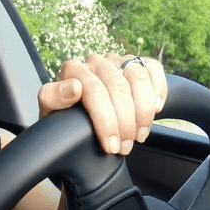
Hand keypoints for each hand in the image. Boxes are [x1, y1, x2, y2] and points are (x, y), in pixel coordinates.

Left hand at [38, 53, 168, 155]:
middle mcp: (96, 62)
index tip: (109, 146)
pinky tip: (156, 109)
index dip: (106, 121)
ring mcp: (117, 61)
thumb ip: (52, 98)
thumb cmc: (64, 117)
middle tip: (124, 148)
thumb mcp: (50, 113)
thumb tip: (75, 87)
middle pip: (118, 87)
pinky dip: (158, 89)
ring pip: (138, 77)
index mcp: (72, 69)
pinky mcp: (136, 63)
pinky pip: (153, 68)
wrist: (77, 118)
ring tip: (139, 135)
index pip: (94, 90)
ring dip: (143, 111)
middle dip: (125, 123)